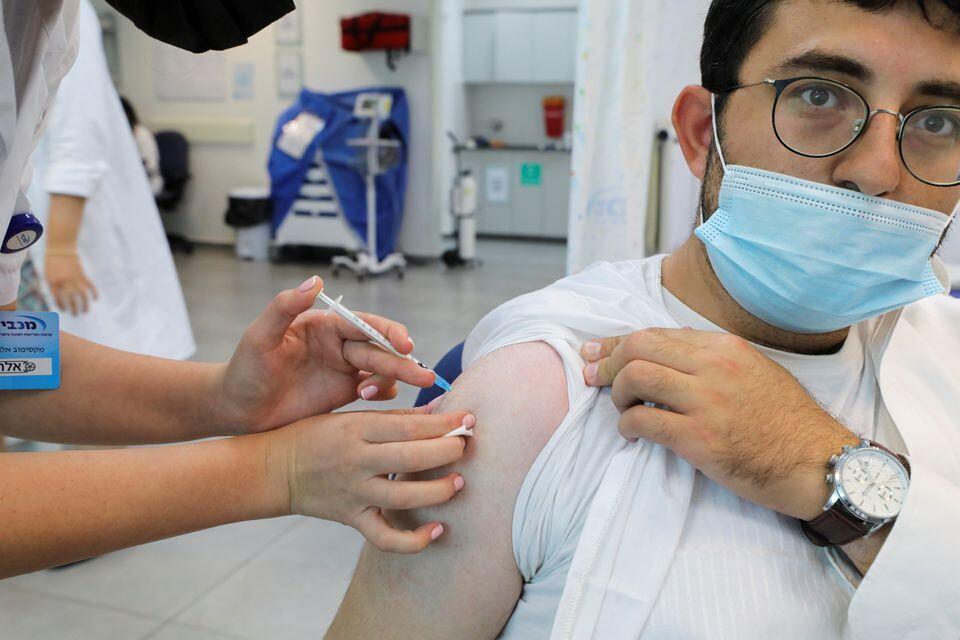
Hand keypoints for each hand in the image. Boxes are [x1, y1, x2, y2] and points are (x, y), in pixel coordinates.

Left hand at [44, 252, 97, 315]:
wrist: (61, 248)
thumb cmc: (52, 262)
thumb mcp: (48, 275)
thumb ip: (53, 286)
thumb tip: (59, 298)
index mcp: (53, 283)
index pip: (58, 299)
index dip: (61, 306)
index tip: (64, 310)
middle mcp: (65, 283)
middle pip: (71, 300)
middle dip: (74, 309)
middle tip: (76, 315)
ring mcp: (75, 279)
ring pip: (82, 296)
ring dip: (85, 305)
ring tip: (86, 311)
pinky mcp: (83, 275)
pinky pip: (90, 286)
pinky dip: (94, 293)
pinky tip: (96, 299)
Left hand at [214, 275, 437, 434]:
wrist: (237, 409)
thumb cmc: (244, 370)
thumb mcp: (259, 337)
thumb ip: (285, 307)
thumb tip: (315, 281)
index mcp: (323, 326)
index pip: (363, 324)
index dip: (388, 332)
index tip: (405, 344)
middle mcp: (338, 344)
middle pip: (379, 349)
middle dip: (403, 362)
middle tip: (423, 377)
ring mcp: (344, 369)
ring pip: (382, 368)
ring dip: (394, 378)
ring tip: (384, 394)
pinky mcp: (344, 392)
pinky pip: (375, 389)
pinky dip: (383, 394)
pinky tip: (374, 400)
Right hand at [265, 406, 475, 552]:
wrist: (274, 470)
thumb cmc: (316, 436)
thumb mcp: (351, 417)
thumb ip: (395, 417)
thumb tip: (440, 410)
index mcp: (357, 428)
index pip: (408, 425)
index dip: (443, 422)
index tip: (469, 418)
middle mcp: (356, 461)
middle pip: (410, 458)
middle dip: (446, 450)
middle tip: (467, 444)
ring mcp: (354, 492)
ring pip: (403, 498)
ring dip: (437, 491)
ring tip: (458, 482)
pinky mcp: (351, 518)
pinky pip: (385, 537)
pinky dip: (413, 540)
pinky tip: (436, 530)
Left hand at [581, 328, 858, 519]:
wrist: (818, 463)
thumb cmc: (785, 421)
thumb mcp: (754, 371)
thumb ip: (710, 360)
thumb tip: (662, 354)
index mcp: (725, 347)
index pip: (656, 333)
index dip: (617, 343)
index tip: (594, 351)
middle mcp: (715, 366)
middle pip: (638, 347)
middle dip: (608, 362)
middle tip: (594, 378)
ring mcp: (707, 401)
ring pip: (636, 378)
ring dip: (617, 395)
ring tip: (623, 409)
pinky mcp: (701, 439)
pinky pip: (644, 422)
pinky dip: (627, 426)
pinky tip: (632, 433)